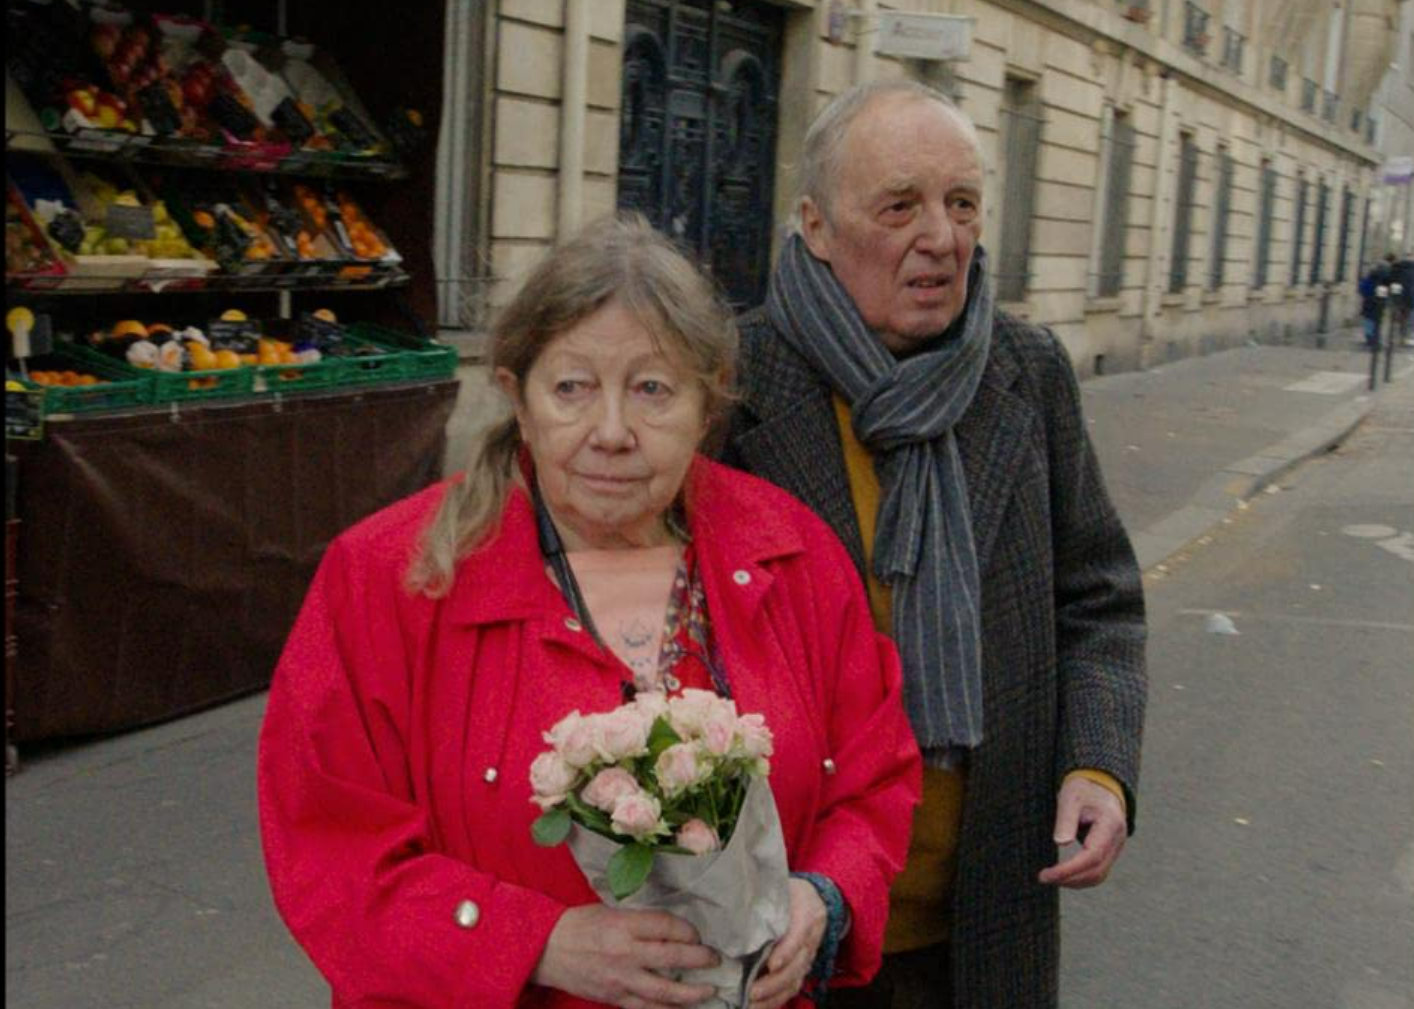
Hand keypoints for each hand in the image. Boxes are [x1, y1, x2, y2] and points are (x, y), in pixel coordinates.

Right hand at [532, 904, 718, 1008]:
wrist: (546, 949)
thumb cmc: (579, 925)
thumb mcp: (610, 912)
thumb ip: (640, 922)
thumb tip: (672, 931)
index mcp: (624, 925)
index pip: (668, 926)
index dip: (688, 931)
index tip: (696, 935)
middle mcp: (625, 952)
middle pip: (673, 956)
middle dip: (700, 958)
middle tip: (715, 959)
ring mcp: (621, 979)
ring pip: (664, 990)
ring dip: (692, 992)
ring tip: (709, 990)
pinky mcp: (614, 997)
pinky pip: (646, 1008)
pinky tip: (681, 1008)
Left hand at [749, 878, 827, 1008]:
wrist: (817, 899)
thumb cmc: (792, 892)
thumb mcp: (783, 887)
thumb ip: (766, 896)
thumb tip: (734, 903)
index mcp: (806, 914)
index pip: (799, 936)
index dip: (786, 952)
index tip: (771, 964)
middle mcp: (810, 939)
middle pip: (797, 965)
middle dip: (775, 982)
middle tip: (752, 992)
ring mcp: (808, 956)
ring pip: (795, 980)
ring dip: (774, 996)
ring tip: (752, 1005)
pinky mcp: (802, 968)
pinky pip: (792, 987)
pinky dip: (776, 1000)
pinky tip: (758, 1007)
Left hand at [1038, 776, 1127, 887]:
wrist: (1100, 785)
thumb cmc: (1083, 789)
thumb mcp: (1070, 798)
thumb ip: (1066, 820)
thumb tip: (1060, 843)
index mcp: (1110, 824)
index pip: (1092, 855)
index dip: (1070, 869)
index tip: (1047, 874)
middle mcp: (1117, 839)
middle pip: (1096, 870)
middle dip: (1070, 879)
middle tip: (1043, 877)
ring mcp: (1115, 848)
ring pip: (1099, 875)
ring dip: (1075, 881)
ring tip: (1050, 878)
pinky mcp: (1109, 852)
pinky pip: (1098, 871)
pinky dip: (1081, 877)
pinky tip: (1063, 875)